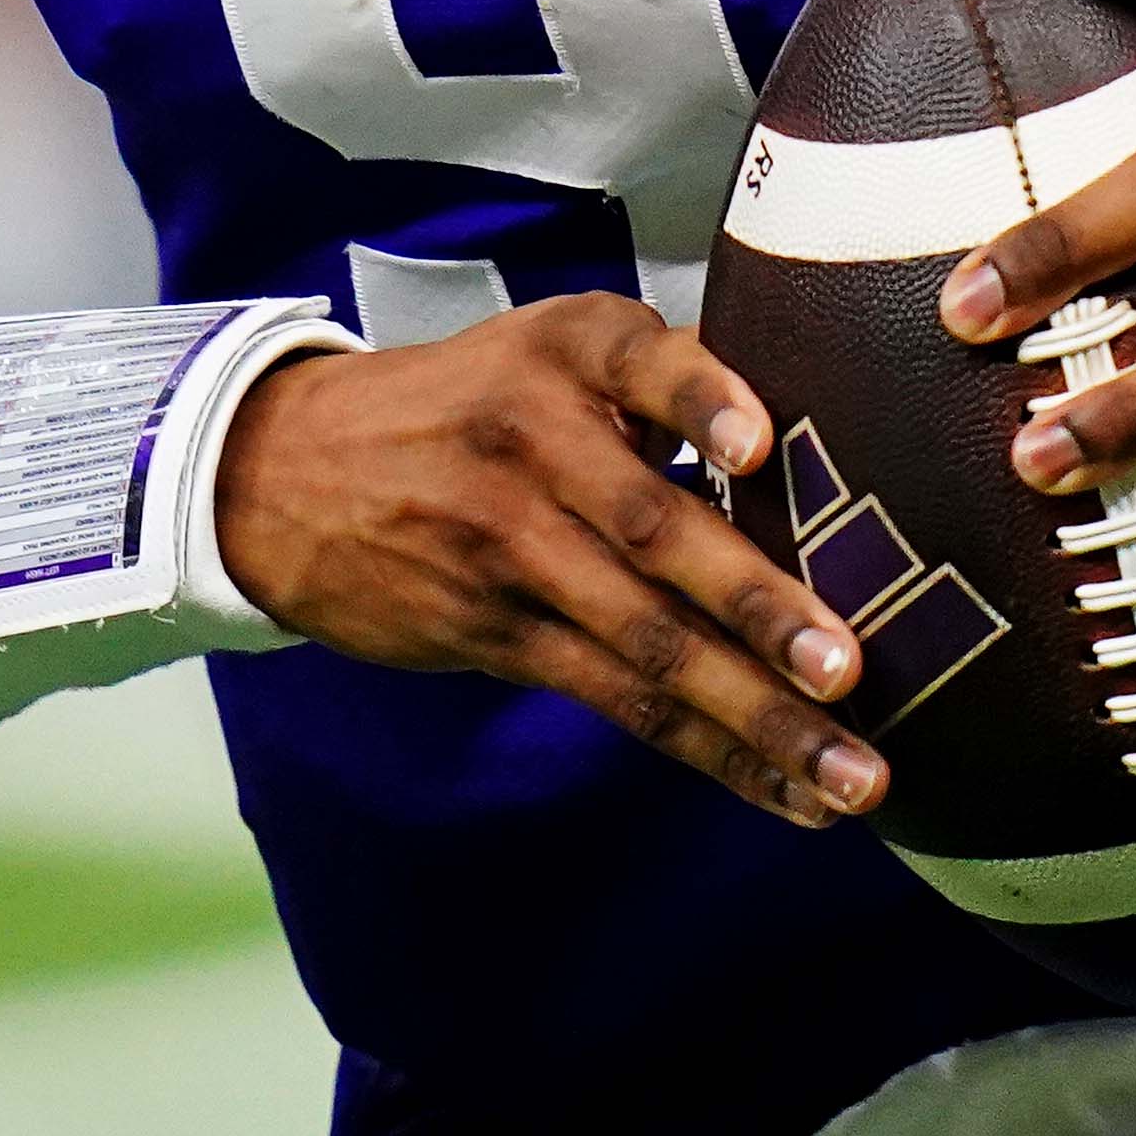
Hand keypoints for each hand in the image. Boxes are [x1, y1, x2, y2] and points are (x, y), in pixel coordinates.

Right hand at [212, 291, 889, 831]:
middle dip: (757, 608)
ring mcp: (509, 548)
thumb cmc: (463, 405)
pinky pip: (617, 698)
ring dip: (757, 716)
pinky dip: (709, 749)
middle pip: (654, 531)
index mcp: (563, 351)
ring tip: (851, 776)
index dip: (699, 400)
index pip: (639, 361)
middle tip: (847, 669)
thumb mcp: (540, 348)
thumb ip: (661, 378)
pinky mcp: (495, 632)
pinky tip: (784, 787)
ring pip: (646, 641)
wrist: (284, 471)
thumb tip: (820, 429)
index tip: (755, 445)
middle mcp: (535, 443)